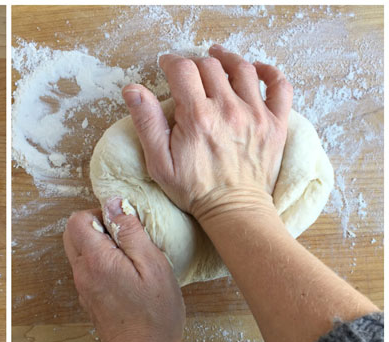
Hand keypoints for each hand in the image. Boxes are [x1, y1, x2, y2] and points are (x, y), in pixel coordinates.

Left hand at [63, 199, 185, 341]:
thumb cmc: (155, 314)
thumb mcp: (153, 264)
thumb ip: (130, 232)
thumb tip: (114, 204)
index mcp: (96, 261)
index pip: (77, 220)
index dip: (100, 213)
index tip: (123, 223)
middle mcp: (83, 274)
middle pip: (72, 234)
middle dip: (95, 227)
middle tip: (125, 237)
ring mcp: (83, 288)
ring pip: (79, 253)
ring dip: (99, 246)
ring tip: (129, 257)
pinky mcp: (89, 299)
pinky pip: (88, 271)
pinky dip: (102, 264)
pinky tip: (126, 274)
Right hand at [122, 45, 292, 224]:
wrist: (232, 211)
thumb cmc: (194, 191)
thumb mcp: (159, 163)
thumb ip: (147, 123)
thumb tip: (132, 90)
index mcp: (197, 117)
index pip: (183, 70)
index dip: (171, 62)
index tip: (166, 65)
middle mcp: (228, 109)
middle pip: (212, 66)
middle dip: (196, 63)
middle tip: (189, 71)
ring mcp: (255, 114)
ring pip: (243, 68)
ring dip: (228, 59)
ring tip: (217, 59)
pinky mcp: (275, 123)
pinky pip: (279, 86)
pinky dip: (269, 72)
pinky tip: (256, 71)